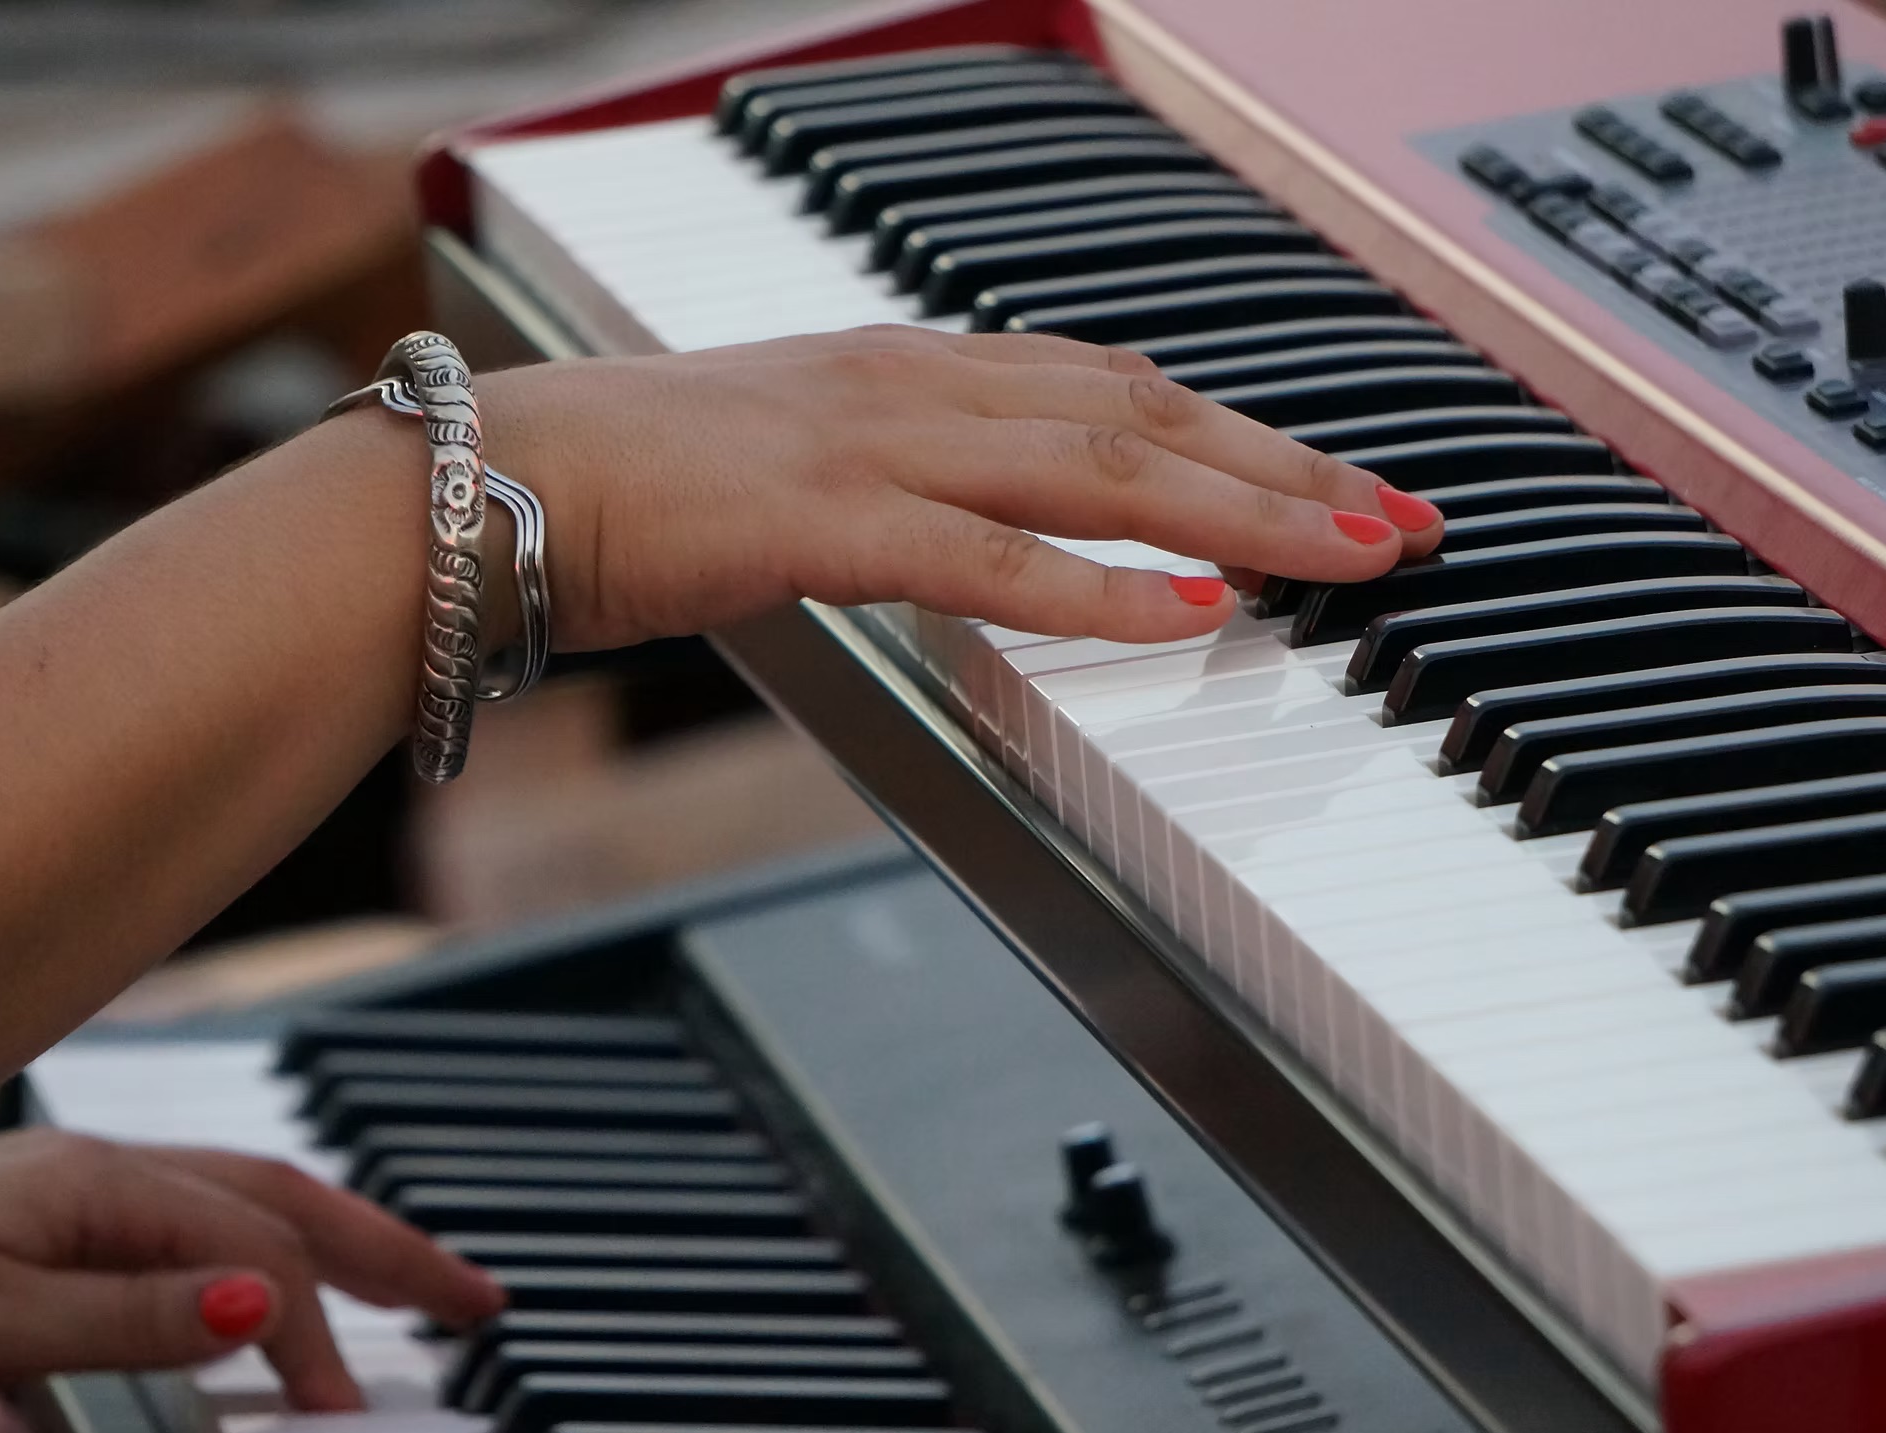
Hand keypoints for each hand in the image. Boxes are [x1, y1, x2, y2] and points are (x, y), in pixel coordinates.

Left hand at [0, 1132, 501, 1414]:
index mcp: (106, 1190)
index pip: (259, 1256)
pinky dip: (268, 1247)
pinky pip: (198, 1219)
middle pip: (289, 1199)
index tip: (344, 1417)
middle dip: (393, 1250)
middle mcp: (108, 1174)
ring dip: (341, 1242)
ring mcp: (82, 1189)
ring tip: (413, 1284)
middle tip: (480, 1301)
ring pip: (249, 1201)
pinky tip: (270, 1283)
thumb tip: (261, 1313)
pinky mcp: (53, 1216)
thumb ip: (132, 1321)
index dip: (316, 1336)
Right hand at [477, 325, 1443, 652]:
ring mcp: (869, 444)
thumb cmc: (619, 488)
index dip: (1238, 429)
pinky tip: (1192, 611)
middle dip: (1287, 466)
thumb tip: (977, 538)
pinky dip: (1100, 586)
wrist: (483, 486)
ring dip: (1239, 510)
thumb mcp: (791, 468)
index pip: (1113, 385)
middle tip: (1402, 516)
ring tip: (1350, 553)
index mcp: (906, 368)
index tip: (1334, 475)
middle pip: (1141, 414)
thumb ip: (896, 491)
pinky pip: (986, 556)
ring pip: (1096, 468)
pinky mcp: (819, 520)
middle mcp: (910, 384)